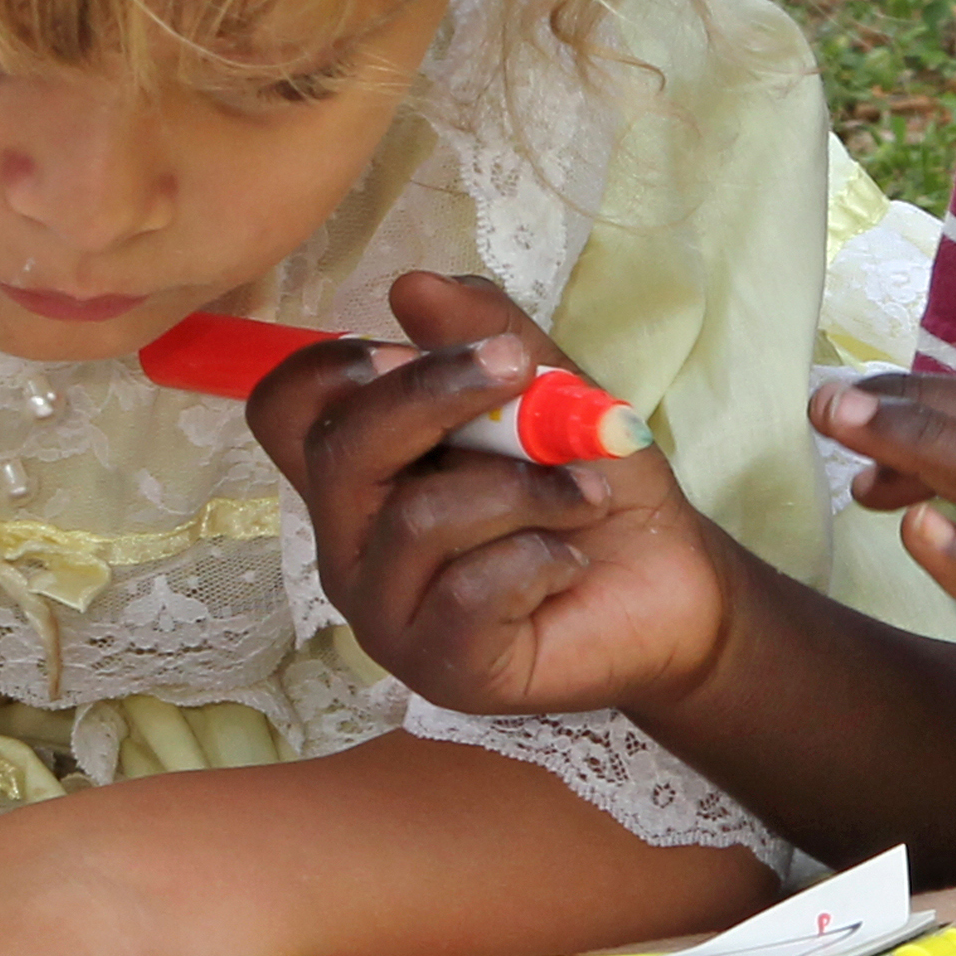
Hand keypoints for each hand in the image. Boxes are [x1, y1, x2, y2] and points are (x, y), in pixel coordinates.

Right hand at [249, 271, 751, 716]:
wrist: (672, 589)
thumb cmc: (591, 488)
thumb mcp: (550, 392)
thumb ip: (483, 337)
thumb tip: (412, 286)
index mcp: (363, 474)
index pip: (283, 413)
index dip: (327, 367)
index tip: (409, 343)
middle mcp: (353, 545)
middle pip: (338, 453)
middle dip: (432, 394)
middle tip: (522, 372)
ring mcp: (389, 615)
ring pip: (417, 520)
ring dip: (523, 489)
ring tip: (582, 495)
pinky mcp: (443, 669)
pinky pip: (471, 593)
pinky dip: (541, 557)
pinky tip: (571, 559)